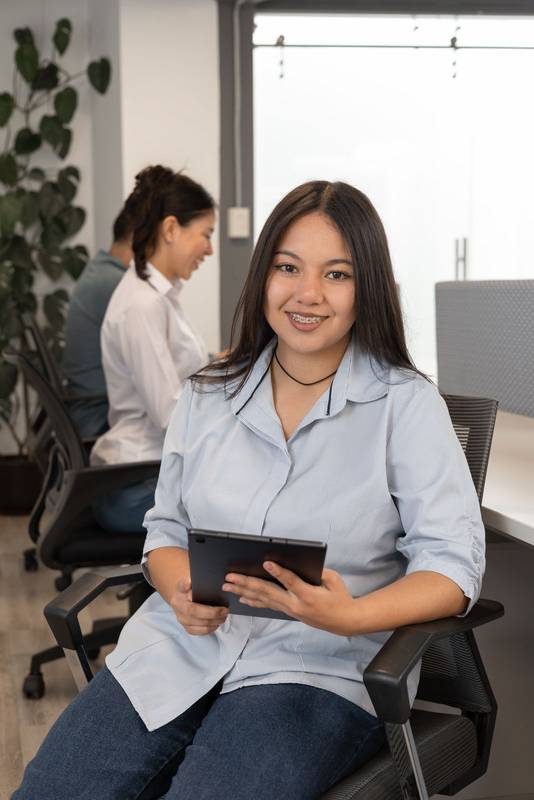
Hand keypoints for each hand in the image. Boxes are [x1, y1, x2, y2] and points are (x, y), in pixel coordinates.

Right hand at [170, 577, 227, 635]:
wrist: (183, 600)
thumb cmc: (190, 592)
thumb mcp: (191, 584)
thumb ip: (193, 582)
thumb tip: (191, 581)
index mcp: (179, 593)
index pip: (182, 587)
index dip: (186, 585)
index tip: (190, 582)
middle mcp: (178, 608)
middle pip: (194, 612)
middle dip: (212, 612)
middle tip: (225, 610)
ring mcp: (182, 620)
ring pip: (199, 624)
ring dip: (214, 621)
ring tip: (224, 616)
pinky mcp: (188, 628)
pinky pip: (200, 631)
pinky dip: (211, 628)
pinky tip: (217, 623)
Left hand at [222, 563, 357, 635]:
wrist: (343, 621)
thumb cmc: (340, 597)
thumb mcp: (333, 580)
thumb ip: (316, 571)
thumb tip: (297, 562)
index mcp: (309, 595)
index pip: (291, 581)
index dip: (278, 571)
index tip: (266, 562)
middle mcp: (296, 605)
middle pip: (268, 592)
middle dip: (247, 583)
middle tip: (230, 576)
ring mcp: (290, 610)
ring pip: (263, 600)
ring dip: (244, 592)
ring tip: (228, 586)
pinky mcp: (289, 612)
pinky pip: (267, 606)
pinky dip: (253, 601)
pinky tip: (241, 598)